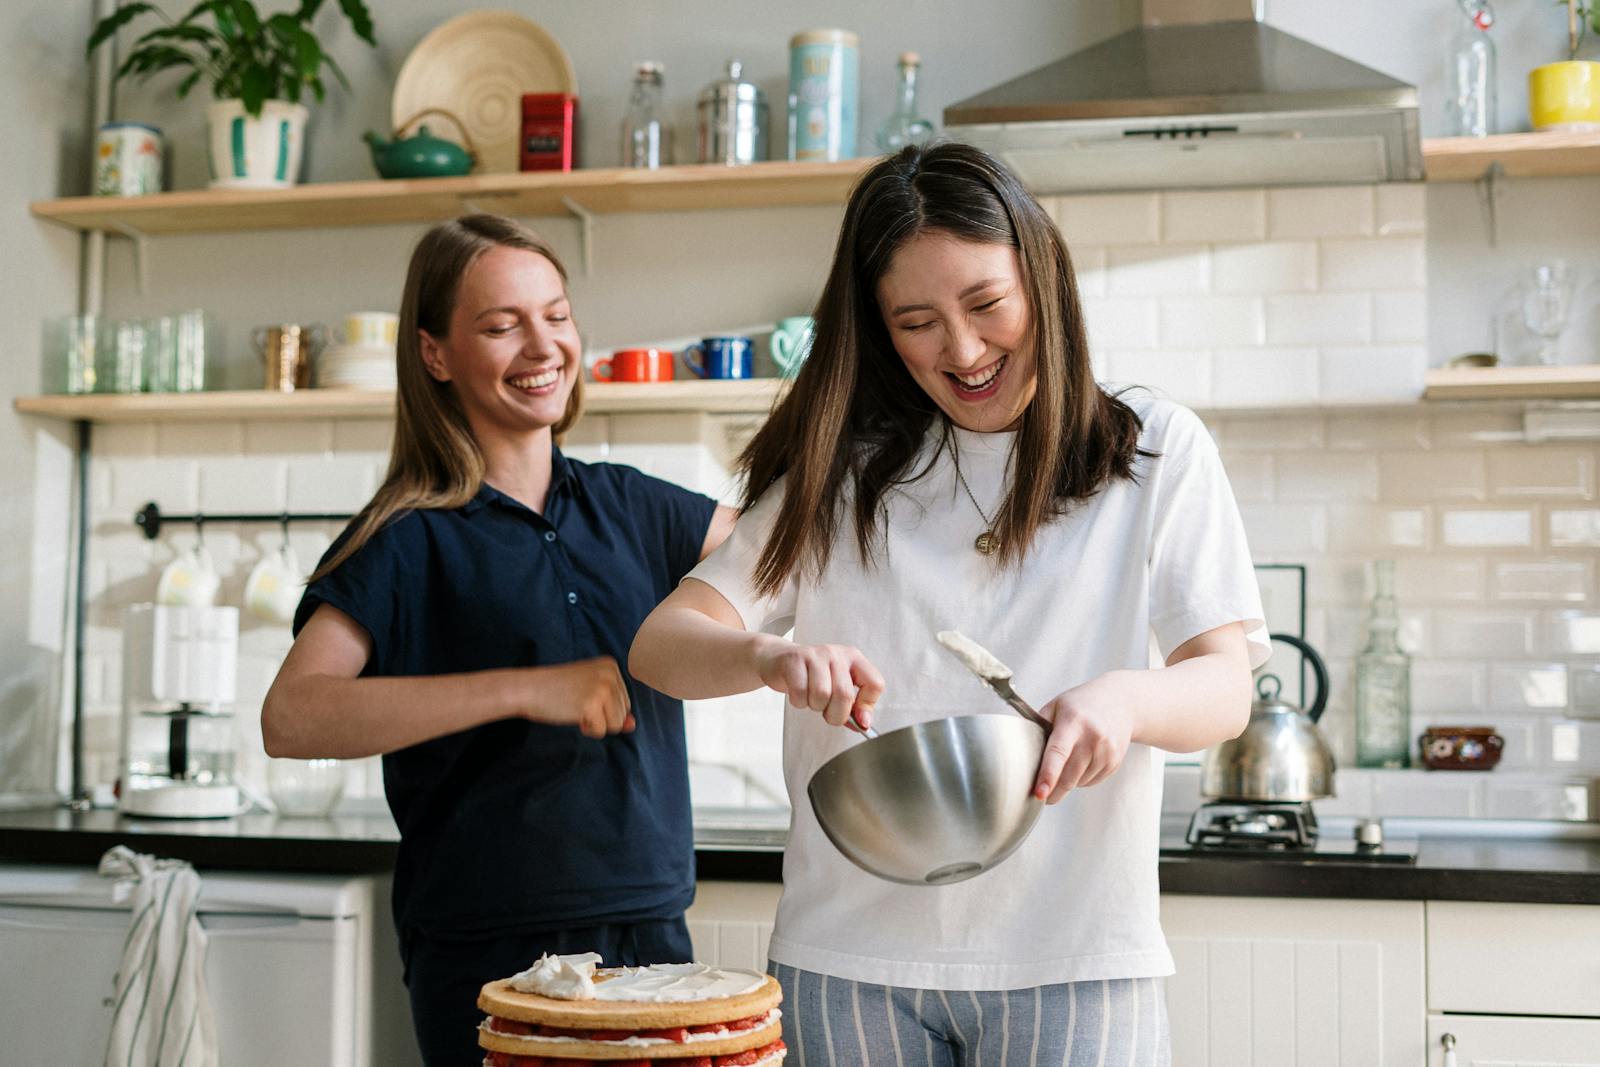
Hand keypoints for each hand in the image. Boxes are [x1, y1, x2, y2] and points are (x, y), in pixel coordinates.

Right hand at [528, 657, 633, 737]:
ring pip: (615, 724)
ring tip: (576, 709)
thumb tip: (632, 725)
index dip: (604, 708)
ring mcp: (602, 688)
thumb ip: (614, 707)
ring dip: (596, 724)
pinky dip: (587, 730)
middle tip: (577, 703)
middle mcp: (610, 674)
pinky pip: (601, 731)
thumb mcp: (590, 693)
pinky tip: (572, 714)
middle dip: (602, 717)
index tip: (583, 696)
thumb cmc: (557, 691)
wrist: (528, 688)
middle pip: (623, 713)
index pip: (625, 701)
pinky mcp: (592, 704)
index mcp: (611, 666)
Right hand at [752, 637, 885, 729]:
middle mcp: (836, 653)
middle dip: (835, 714)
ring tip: (811, 698)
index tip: (859, 718)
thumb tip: (863, 724)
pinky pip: (800, 693)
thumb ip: (852, 707)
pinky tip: (798, 694)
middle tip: (827, 712)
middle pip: (844, 694)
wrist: (777, 659)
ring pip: (822, 694)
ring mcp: (815, 655)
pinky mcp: (794, 660)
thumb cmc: (811, 676)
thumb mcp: (836, 687)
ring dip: (815, 706)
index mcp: (854, 658)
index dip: (867, 706)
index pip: (875, 684)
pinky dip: (799, 702)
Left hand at [1034, 675, 1133, 803]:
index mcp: (1073, 722)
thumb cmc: (1081, 704)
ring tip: (1067, 761)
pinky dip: (1081, 779)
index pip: (1058, 753)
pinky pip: (1091, 782)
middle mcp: (1092, 737)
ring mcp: (1107, 751)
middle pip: (1068, 776)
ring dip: (1067, 782)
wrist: (1120, 702)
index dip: (1047, 776)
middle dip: (1053, 792)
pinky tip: (1082, 761)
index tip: (1039, 793)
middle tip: (1041, 795)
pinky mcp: (1115, 761)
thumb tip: (1020, 752)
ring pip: (1079, 782)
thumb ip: (1038, 727)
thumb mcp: (1056, 706)